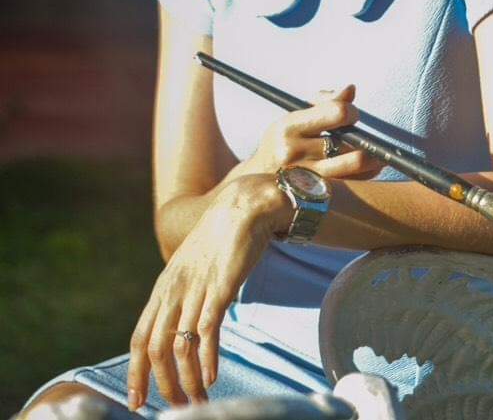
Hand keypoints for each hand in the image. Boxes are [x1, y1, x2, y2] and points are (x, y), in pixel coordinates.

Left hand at [127, 174, 288, 410]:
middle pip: (155, 348)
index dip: (135, 372)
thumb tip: (185, 326)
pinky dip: (207, 359)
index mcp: (164, 288)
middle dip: (162, 385)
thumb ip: (184, 295)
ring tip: (198, 401)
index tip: (136, 402)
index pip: (140, 337)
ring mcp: (195, 289)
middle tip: (175, 408)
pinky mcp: (219, 288)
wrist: (242, 207)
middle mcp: (173, 290)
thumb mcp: (192, 268)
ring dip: (187, 380)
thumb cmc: (221, 239)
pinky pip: (207, 331)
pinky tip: (212, 377)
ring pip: (179, 346)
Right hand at [245, 84, 380, 179]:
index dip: (351, 111)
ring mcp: (303, 176)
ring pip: (353, 163)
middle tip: (364, 136)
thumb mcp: (295, 117)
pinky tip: (369, 168)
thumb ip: (324, 102)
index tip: (352, 115)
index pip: (336, 112)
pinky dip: (366, 173)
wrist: (260, 181)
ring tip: (377, 153)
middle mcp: (293, 152)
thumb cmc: (285, 141)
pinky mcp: (314, 194)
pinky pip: (352, 182)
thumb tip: (351, 89)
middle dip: (360, 136)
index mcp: (289, 127)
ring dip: (372, 156)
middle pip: (346, 139)